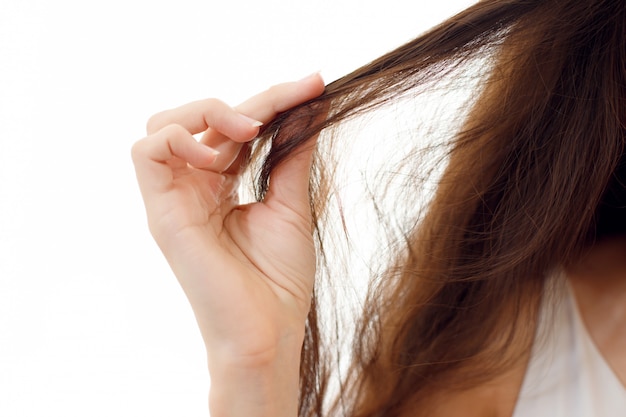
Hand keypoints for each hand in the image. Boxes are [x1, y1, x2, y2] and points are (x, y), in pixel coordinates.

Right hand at [131, 74, 324, 367]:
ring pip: (162, 125)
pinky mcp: (162, 213)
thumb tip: (305, 111)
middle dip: (248, 101)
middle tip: (292, 99)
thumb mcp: (290, 207)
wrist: (267, 334)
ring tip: (250, 128)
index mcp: (220, 188)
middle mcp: (194, 188)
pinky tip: (218, 152)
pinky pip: (147, 153)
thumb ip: (290, 159)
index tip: (315, 85)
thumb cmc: (277, 282)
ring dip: (206, 112)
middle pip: (201, 119)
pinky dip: (179, 138)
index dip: (273, 101)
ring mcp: (175, 199)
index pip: (236, 129)